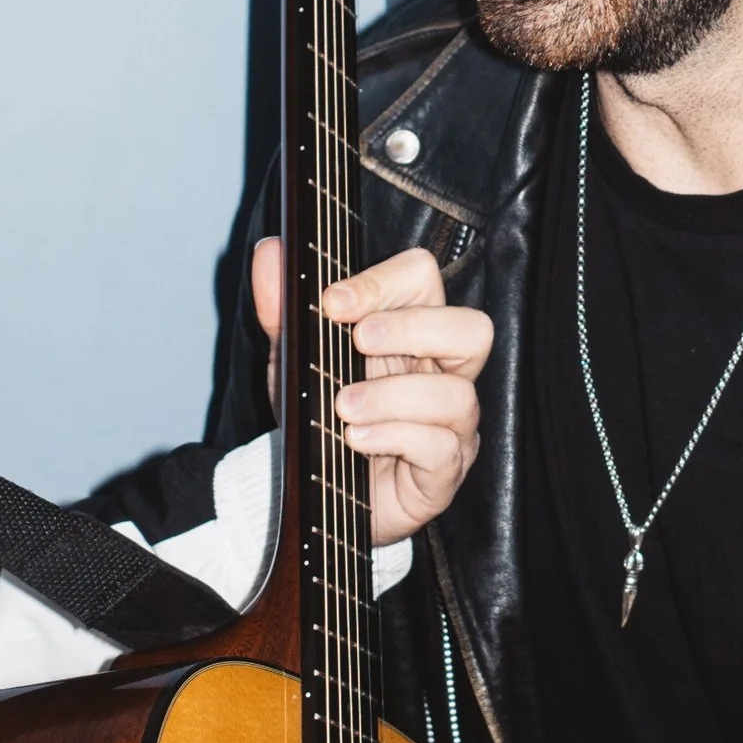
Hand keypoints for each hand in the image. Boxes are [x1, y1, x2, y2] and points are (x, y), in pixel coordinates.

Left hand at [251, 239, 492, 541]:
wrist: (317, 493)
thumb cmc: (321, 418)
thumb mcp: (292, 359)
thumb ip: (282, 308)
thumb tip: (270, 249)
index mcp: (412, 332)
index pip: (424, 280)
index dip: (383, 281)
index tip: (333, 302)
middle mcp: (443, 373)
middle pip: (472, 329)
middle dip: (413, 328)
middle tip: (359, 340)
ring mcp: (451, 424)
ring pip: (456, 394)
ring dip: (392, 395)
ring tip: (343, 406)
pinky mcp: (443, 470)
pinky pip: (439, 446)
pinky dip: (392, 436)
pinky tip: (356, 438)